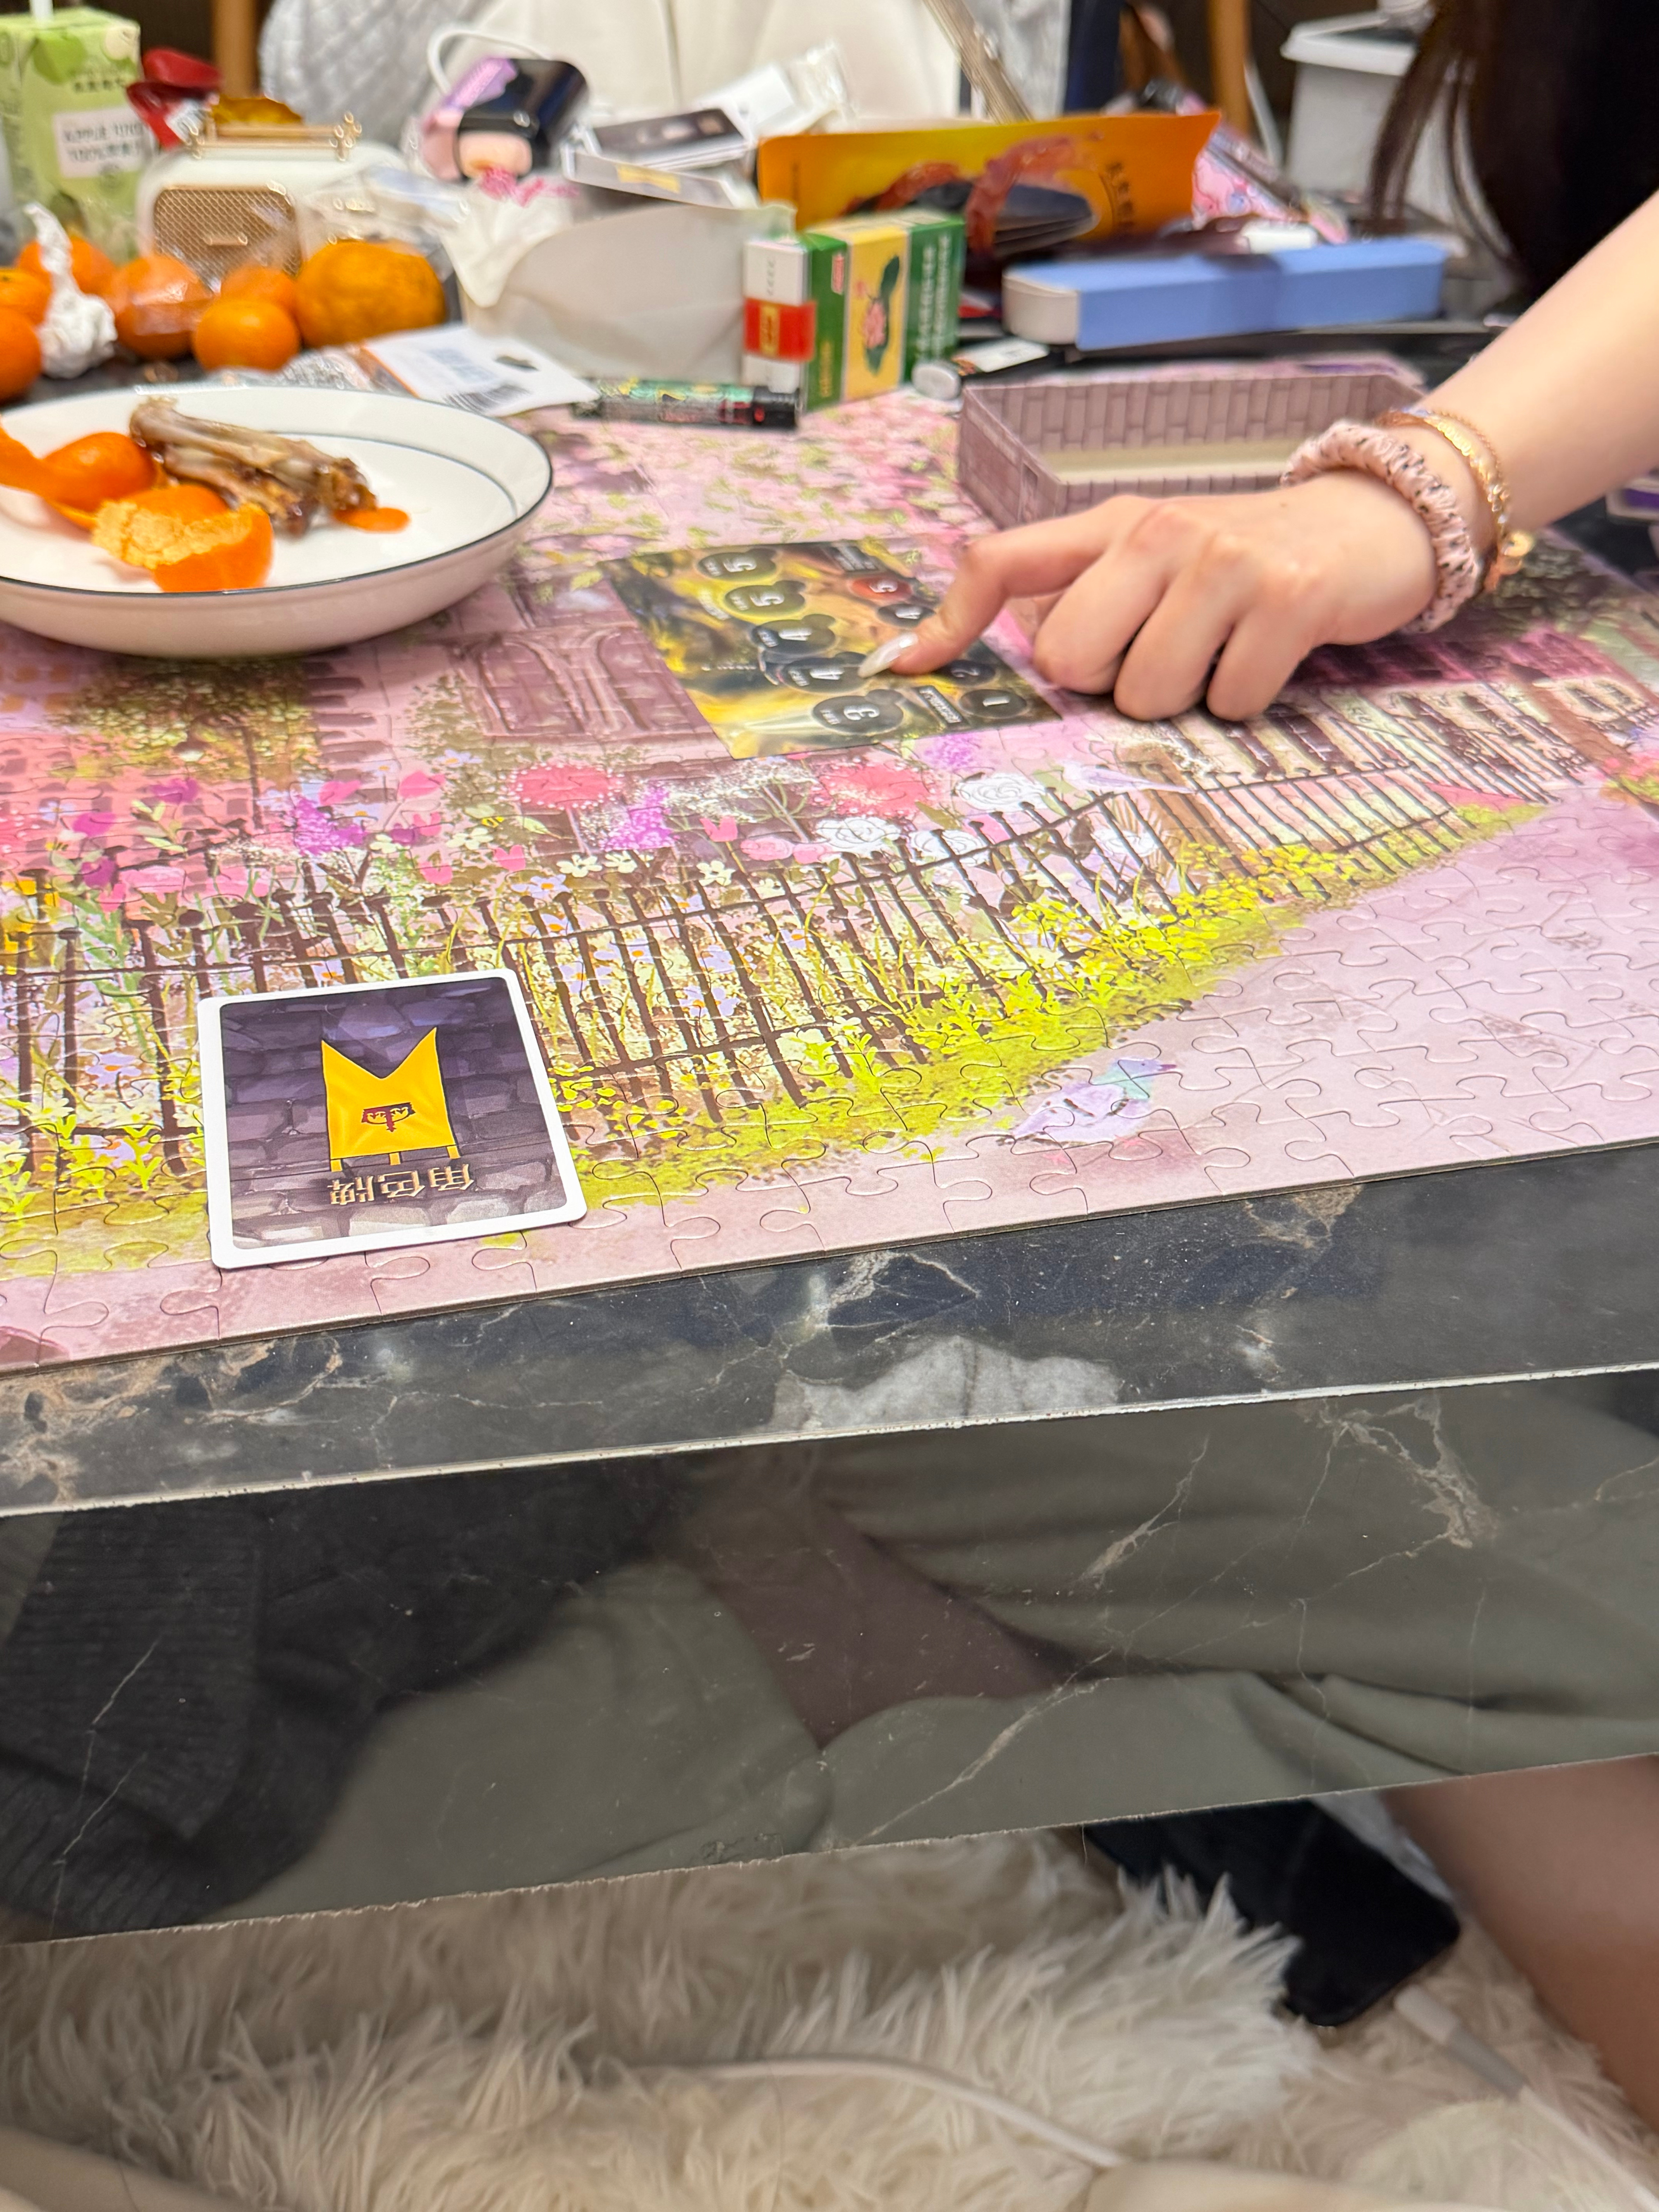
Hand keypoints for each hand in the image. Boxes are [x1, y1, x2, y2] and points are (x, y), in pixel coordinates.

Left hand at [892, 471, 1441, 720]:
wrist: (1370, 523)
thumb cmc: (1244, 563)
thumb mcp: (1152, 560)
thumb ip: (1078, 596)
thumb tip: (1007, 650)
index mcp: (1109, 527)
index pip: (1000, 563)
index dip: (947, 622)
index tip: (904, 672)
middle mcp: (1155, 533)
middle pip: (1070, 660)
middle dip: (1110, 685)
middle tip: (1162, 656)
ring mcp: (1221, 562)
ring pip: (1148, 695)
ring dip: (1184, 700)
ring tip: (1221, 653)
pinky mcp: (1286, 599)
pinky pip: (1227, 703)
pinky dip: (1245, 701)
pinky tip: (1268, 657)